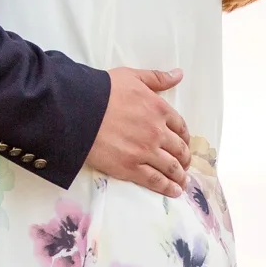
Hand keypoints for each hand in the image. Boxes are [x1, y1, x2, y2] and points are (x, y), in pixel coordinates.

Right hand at [87, 68, 191, 196]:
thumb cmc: (103, 90)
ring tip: (182, 183)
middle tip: (184, 165)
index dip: (184, 138)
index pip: (180, 127)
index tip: (184, 144)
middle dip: (184, 159)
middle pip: (179, 149)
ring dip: (180, 176)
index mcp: (159, 109)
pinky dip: (167, 187)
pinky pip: (155, 180)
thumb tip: (178, 74)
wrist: (80, 110)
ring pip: (171, 167)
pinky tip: (173, 191)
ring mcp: (145, 152)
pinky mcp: (131, 168)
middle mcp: (157, 132)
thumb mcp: (133, 77)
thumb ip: (158, 78)